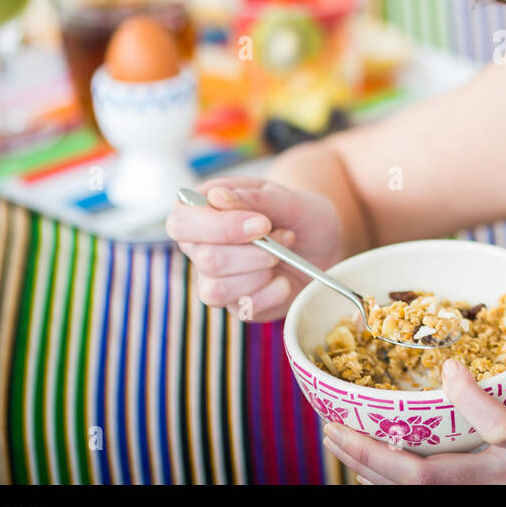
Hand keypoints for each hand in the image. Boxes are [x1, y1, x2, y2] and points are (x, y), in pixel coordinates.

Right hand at [165, 175, 344, 321]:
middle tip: (284, 237)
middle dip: (255, 252)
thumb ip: (254, 198)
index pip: (182, 222)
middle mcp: (199, 246)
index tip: (262, 224)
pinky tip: (284, 280)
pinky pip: (241, 309)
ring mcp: (213, 278)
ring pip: (217, 290)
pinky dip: (270, 294)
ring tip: (283, 255)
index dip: (221, 227)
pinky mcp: (233, 304)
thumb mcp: (287, 198)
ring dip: (261, 273)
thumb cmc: (299, 214)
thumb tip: (217, 197)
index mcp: (202, 210)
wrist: (323, 243)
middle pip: (206, 259)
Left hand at [321, 341, 505, 483]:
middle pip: (432, 476)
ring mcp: (492, 497)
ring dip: (369, 469)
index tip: (450, 368)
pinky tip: (365, 467)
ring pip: (419, 494)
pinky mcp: (483, 506)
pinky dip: (389, 483)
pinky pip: (428, 499)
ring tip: (335, 441)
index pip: (499, 424)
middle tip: (335, 425)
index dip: (468, 397)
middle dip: (376, 454)